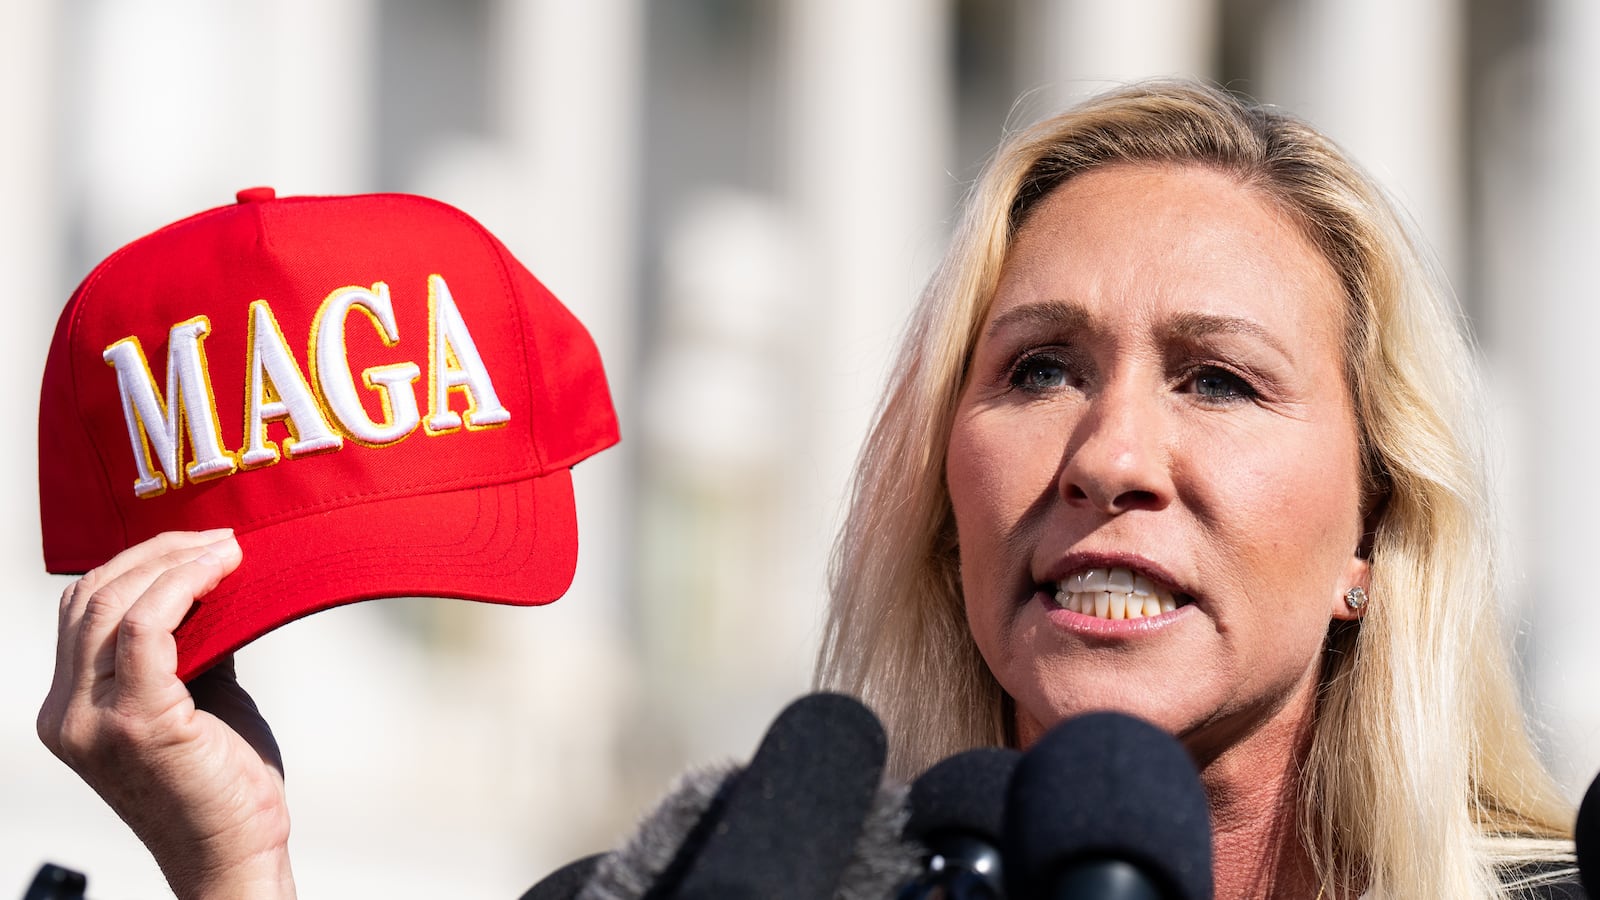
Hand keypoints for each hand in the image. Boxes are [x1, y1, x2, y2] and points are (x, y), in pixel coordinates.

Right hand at [37, 530, 296, 899]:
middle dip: (158, 553)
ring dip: (176, 563)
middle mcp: (66, 713)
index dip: (138, 564)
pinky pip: (146, 630)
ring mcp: (93, 720)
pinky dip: (184, 588)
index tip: (199, 543)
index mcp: (69, 707)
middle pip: (92, 598)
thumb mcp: (196, 700)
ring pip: (114, 605)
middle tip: (217, 537)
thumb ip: (189, 647)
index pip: (83, 610)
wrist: (233, 854)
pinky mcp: (136, 723)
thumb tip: (210, 584)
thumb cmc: (222, 782)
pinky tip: (222, 572)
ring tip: (226, 548)